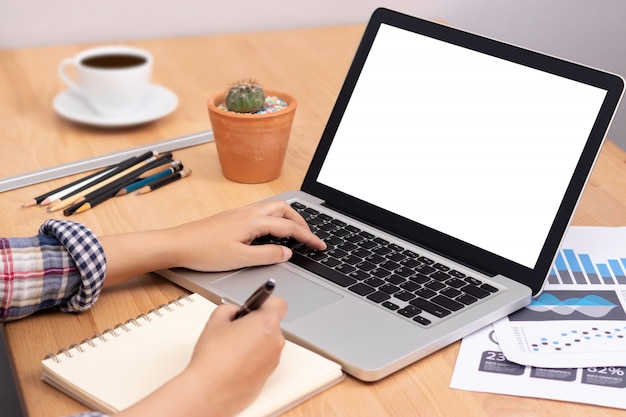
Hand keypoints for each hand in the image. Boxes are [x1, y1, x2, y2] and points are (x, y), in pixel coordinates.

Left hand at [100, 200, 325, 285]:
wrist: (177, 244)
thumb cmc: (203, 251)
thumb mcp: (240, 259)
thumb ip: (267, 256)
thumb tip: (286, 253)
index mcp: (253, 221)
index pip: (289, 227)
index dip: (307, 237)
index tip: (319, 245)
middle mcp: (248, 213)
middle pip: (284, 209)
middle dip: (301, 220)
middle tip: (309, 236)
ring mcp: (239, 214)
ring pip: (272, 208)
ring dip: (287, 217)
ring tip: (294, 232)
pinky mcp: (232, 218)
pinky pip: (261, 212)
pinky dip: (274, 219)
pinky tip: (270, 232)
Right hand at [117, 296, 287, 416]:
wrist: (210, 390)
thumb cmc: (213, 359)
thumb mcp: (215, 321)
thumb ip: (229, 309)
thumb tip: (234, 311)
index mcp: (266, 323)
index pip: (278, 303)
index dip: (265, 302)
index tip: (255, 305)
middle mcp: (275, 341)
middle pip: (271, 323)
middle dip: (255, 323)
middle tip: (235, 328)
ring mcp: (273, 360)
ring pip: (267, 342)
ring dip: (254, 341)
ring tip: (231, 347)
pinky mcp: (268, 374)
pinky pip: (263, 358)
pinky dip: (253, 357)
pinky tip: (234, 360)